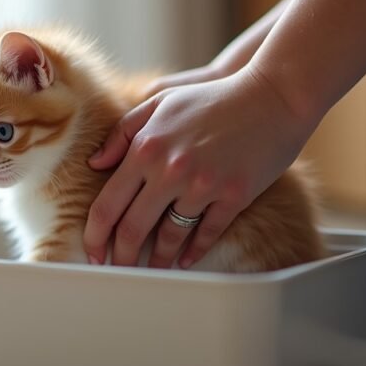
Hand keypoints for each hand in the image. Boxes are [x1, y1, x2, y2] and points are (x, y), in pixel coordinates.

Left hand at [83, 65, 315, 267]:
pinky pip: (206, 233)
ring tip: (152, 269)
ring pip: (170, 236)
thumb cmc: (212, 97)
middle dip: (120, 256)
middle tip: (116, 270)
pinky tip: (184, 260)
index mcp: (146, 148)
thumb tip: (95, 163)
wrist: (273, 95)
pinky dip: (193, 251)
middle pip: (133, 229)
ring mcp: (204, 185)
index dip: (95, 234)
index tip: (91, 251)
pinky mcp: (234, 196)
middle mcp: (170, 170)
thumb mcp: (159, 103)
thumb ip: (123, 132)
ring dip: (158, 259)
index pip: (107, 204)